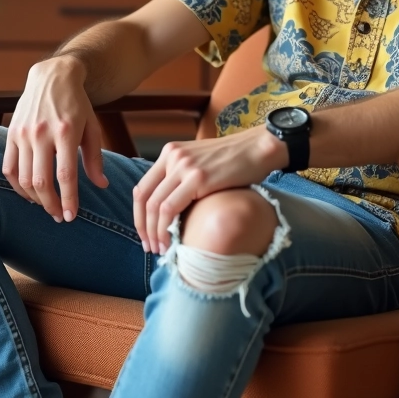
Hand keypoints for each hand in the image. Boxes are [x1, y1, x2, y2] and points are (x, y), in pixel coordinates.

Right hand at [2, 56, 107, 221]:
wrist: (53, 77)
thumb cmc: (77, 104)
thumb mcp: (93, 127)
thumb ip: (95, 158)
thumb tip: (101, 186)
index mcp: (66, 132)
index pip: (65, 175)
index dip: (68, 200)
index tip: (71, 216)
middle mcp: (42, 133)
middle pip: (41, 181)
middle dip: (51, 205)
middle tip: (60, 216)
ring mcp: (23, 133)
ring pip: (23, 178)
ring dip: (35, 198)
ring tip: (47, 206)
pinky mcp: (11, 133)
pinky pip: (9, 167)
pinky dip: (17, 185)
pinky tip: (29, 193)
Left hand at [133, 126, 287, 254]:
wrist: (259, 148)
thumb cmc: (236, 161)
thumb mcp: (201, 164)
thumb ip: (183, 179)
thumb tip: (172, 212)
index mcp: (170, 153)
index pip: (142, 188)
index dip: (139, 216)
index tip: (146, 235)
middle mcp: (173, 157)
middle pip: (144, 198)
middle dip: (143, 228)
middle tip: (150, 247)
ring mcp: (184, 167)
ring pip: (154, 206)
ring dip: (154, 233)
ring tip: (161, 249)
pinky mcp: (198, 178)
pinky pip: (170, 208)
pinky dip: (165, 229)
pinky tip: (172, 242)